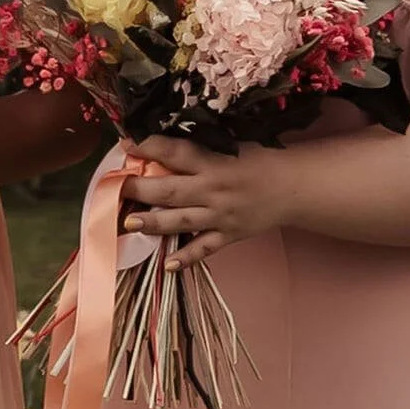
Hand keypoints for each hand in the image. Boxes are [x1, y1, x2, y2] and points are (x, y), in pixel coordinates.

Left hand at [119, 135, 290, 268]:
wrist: (294, 187)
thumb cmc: (257, 160)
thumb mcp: (230, 145)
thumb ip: (197, 149)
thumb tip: (156, 145)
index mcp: (213, 162)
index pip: (175, 152)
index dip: (148, 147)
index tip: (126, 144)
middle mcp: (214, 190)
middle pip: (170, 191)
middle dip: (139, 190)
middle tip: (115, 189)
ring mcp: (221, 215)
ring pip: (181, 221)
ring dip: (153, 223)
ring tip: (128, 224)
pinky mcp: (229, 235)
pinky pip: (205, 248)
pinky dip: (186, 257)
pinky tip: (167, 264)